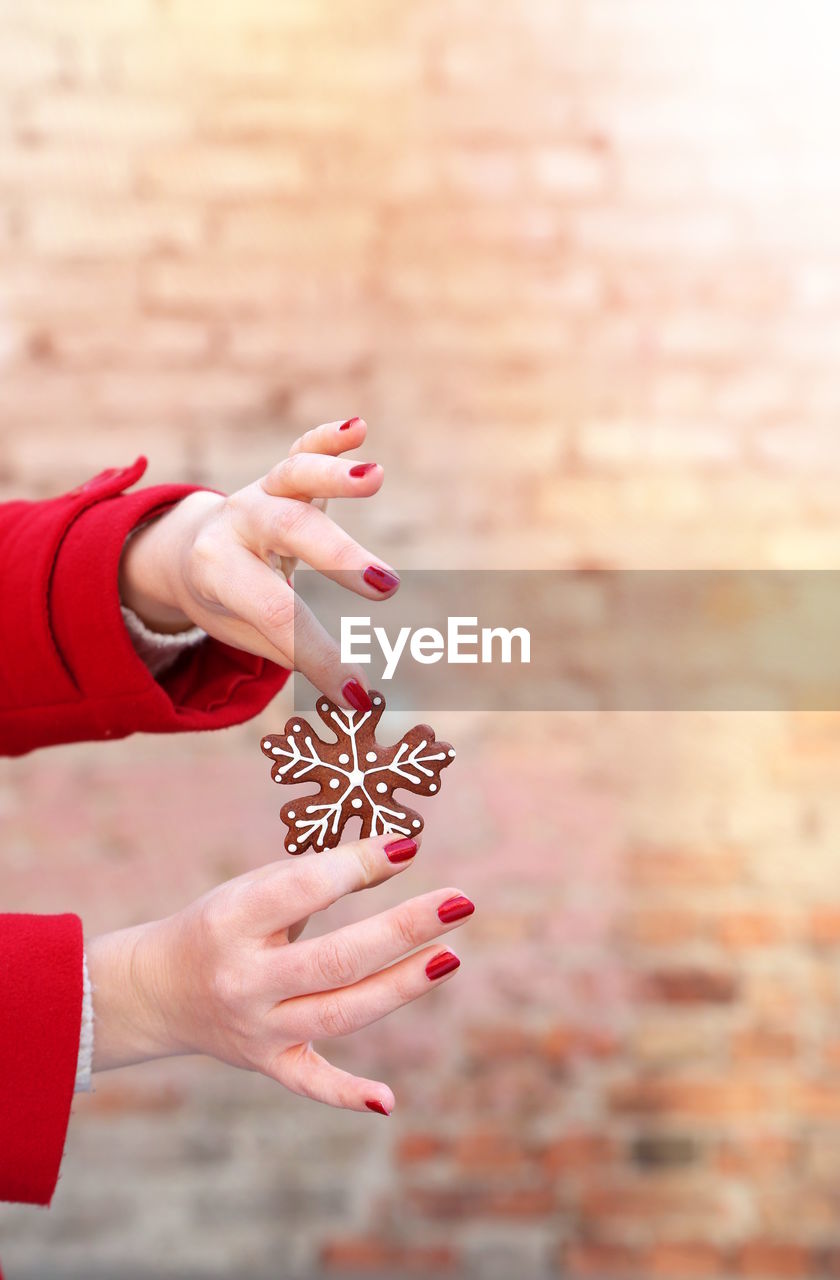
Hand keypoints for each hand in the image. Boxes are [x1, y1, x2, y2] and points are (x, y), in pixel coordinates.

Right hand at [85, 834, 472, 1115]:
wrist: (157, 989)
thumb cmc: (221, 923)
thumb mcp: (254, 888)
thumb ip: (319, 875)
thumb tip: (397, 857)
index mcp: (233, 920)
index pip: (305, 890)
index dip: (359, 866)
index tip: (408, 849)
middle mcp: (244, 979)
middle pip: (335, 958)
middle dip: (403, 930)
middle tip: (460, 902)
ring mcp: (256, 1029)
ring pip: (339, 1012)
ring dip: (401, 987)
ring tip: (451, 958)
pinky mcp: (267, 1063)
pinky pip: (310, 1083)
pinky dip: (347, 1095)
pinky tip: (388, 1100)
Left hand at [118, 417, 399, 706]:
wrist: (189, 551)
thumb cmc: (228, 603)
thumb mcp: (245, 633)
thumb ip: (294, 651)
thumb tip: (356, 696)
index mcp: (218, 571)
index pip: (275, 614)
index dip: (319, 656)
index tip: (358, 694)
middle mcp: (237, 524)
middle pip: (288, 534)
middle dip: (338, 557)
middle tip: (386, 586)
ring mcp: (260, 492)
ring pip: (294, 477)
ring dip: (334, 475)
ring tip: (374, 477)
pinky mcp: (282, 474)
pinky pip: (302, 451)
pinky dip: (328, 438)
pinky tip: (357, 428)